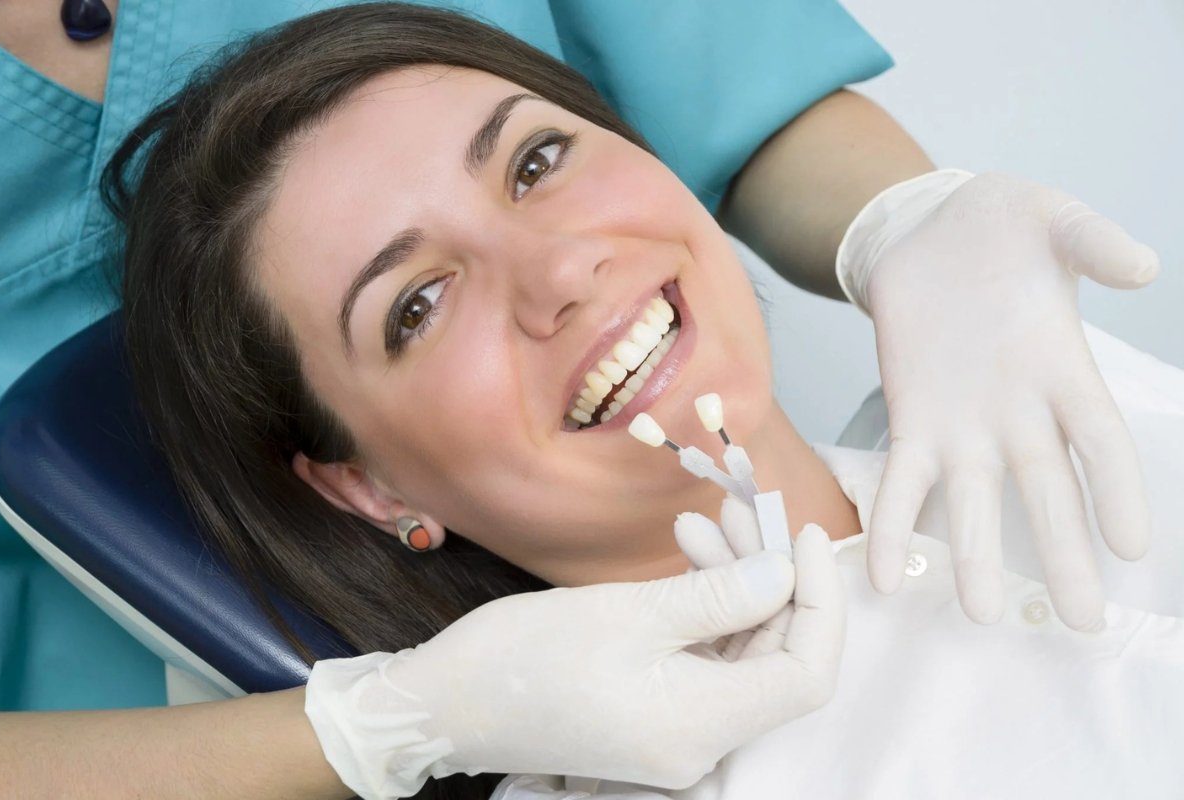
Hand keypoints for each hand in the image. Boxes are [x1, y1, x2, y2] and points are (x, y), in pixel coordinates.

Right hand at [305, 545, 842, 797]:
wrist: (448, 703)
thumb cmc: (526, 657)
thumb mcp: (629, 612)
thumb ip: (720, 595)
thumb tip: (786, 572)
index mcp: (701, 724)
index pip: (806, 671)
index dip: (820, 600)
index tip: (806, 535)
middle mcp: (700, 741)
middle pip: (774, 658)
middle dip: (773, 578)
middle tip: (748, 510)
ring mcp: (677, 732)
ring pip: (739, 654)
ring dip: (735, 586)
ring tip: (705, 522)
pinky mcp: (654, 715)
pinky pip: (703, 660)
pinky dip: (704, 609)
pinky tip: (685, 556)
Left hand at [840, 170, 1158, 629]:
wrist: (926, 230)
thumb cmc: (999, 226)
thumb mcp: (1050, 217)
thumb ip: (1092, 241)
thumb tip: (1141, 265)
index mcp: (1064, 369)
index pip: (1100, 441)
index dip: (1118, 490)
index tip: (1134, 546)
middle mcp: (1020, 411)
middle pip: (1047, 492)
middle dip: (1064, 554)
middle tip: (1081, 620)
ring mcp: (964, 423)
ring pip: (975, 501)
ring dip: (976, 556)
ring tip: (979, 613)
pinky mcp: (911, 419)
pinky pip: (902, 481)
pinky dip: (894, 525)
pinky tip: (883, 574)